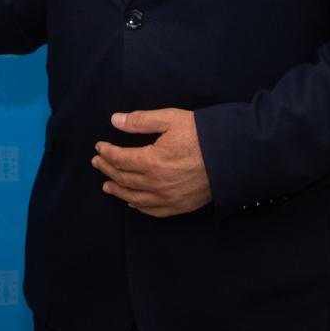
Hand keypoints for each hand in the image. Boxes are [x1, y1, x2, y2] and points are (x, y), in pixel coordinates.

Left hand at [92, 108, 211, 217]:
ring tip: (106, 185)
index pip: (120, 159)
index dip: (106, 152)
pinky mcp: (180, 206)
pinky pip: (152, 210)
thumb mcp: (170, 119)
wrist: (233, 157)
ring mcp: (168, 198)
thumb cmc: (202, 135)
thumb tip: (114, 120)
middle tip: (97, 162)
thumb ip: (140, 121)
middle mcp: (156, 183)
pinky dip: (138, 206)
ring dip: (117, 190)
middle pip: (123, 178)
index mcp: (152, 161)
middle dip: (107, 169)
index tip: (99, 147)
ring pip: (134, 197)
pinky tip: (131, 202)